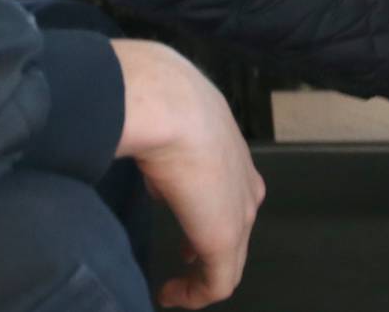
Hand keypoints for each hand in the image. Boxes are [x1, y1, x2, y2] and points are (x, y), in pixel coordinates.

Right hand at [111, 40, 264, 308]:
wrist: (165, 103)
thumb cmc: (154, 96)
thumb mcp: (158, 111)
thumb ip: (158, 135)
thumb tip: (145, 157)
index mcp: (227, 141)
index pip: (226, 183)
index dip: (204, 204)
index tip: (179, 213)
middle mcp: (243, 176)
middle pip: (235, 221)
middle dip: (208, 241)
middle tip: (184, 259)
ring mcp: (239, 208)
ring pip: (229, 253)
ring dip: (202, 272)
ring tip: (178, 286)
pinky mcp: (224, 237)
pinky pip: (217, 280)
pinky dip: (194, 294)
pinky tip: (171, 295)